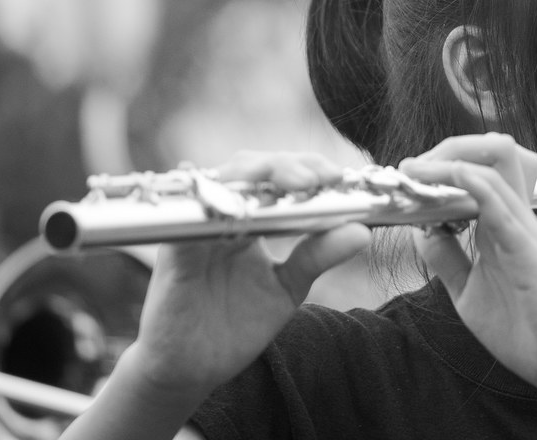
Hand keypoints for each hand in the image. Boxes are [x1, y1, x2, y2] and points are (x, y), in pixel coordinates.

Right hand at [129, 151, 370, 397]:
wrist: (193, 370)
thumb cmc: (236, 325)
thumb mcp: (288, 286)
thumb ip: (318, 255)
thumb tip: (362, 231)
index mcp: (250, 219)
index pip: (279, 176)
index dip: (307, 167)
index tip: (338, 177)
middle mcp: (223, 215)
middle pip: (252, 166)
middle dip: (288, 165)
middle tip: (318, 179)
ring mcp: (197, 228)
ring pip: (224, 180)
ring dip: (259, 173)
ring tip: (296, 183)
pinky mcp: (174, 250)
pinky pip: (193, 218)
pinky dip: (220, 205)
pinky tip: (248, 207)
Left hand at [401, 133, 536, 397]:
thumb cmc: (525, 328)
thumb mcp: (469, 290)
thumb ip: (448, 259)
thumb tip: (420, 231)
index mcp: (503, 226)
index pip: (477, 174)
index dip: (440, 167)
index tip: (407, 175)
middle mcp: (516, 219)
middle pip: (490, 158)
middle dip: (446, 153)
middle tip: (410, 168)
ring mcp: (524, 230)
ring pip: (495, 172)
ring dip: (451, 164)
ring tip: (418, 170)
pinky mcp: (528, 248)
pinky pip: (503, 208)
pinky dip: (478, 186)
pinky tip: (457, 175)